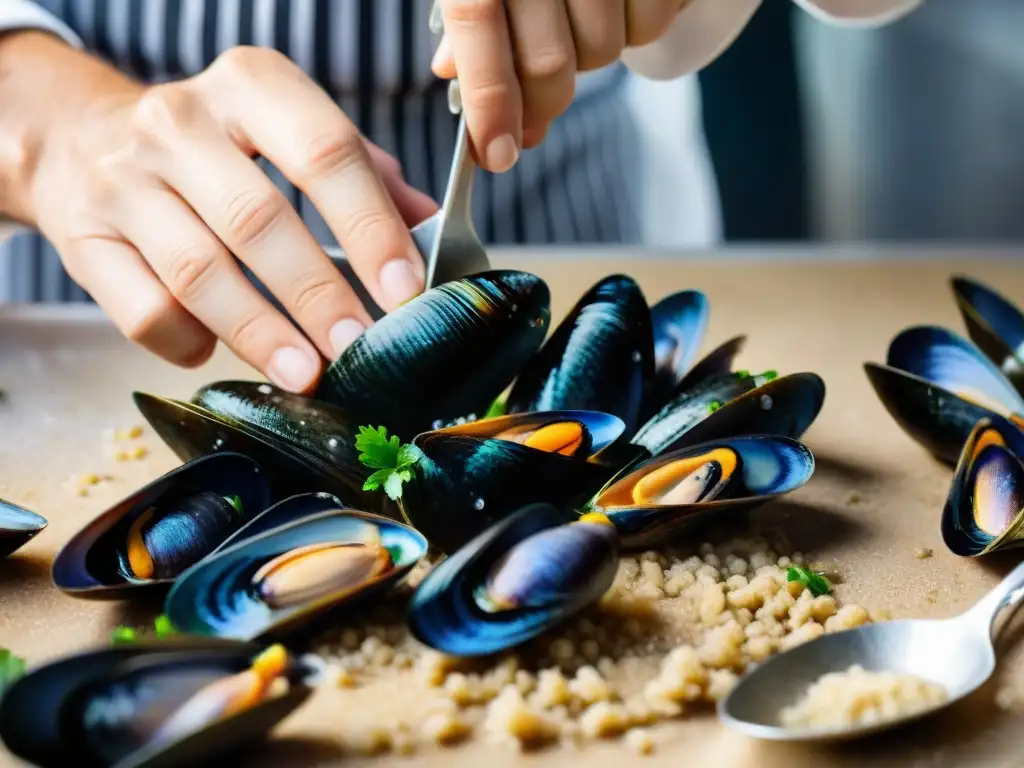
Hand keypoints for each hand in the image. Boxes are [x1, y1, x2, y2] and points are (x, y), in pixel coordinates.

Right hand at [7, 33, 436, 392]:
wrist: (83, 139)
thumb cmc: (216, 149)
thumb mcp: (289, 133)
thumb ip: (363, 176)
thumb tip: (430, 233)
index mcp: (252, 85)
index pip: (325, 153)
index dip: (371, 229)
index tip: (406, 291)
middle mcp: (180, 122)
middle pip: (259, 219)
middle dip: (318, 294)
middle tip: (359, 348)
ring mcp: (123, 179)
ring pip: (199, 271)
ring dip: (260, 333)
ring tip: (306, 374)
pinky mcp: (83, 236)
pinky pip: (144, 309)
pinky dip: (188, 342)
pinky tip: (215, 353)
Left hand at [431, 0, 682, 170]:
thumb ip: (468, 8)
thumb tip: (450, 70)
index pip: (477, 25)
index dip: (488, 100)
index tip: (493, 156)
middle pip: (549, 61)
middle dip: (540, 105)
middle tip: (532, 118)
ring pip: (604, 49)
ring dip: (591, 57)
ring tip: (579, 20)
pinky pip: (653, 22)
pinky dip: (638, 26)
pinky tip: (619, 3)